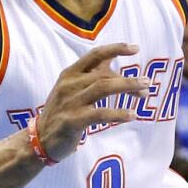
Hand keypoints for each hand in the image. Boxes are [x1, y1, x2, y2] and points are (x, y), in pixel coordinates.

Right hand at [36, 43, 149, 161]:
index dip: (115, 49)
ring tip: (145, 92)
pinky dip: (118, 113)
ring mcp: (70, 102)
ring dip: (127, 88)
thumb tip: (118, 71)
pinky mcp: (73, 120)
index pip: (95, 55)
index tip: (135, 48)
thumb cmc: (62, 112)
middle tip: (147, 82)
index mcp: (70, 73)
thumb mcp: (72, 90)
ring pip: (104, 88)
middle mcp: (69, 84)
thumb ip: (91, 79)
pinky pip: (100, 114)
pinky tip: (132, 115)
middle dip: (128, 78)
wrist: (40, 139)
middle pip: (103, 74)